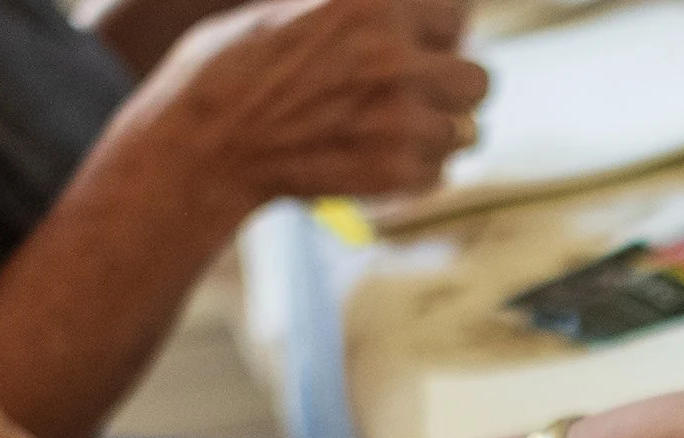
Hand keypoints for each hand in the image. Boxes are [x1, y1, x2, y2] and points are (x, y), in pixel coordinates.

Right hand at [102, 0, 486, 218]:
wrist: (203, 142)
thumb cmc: (238, 66)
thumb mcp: (292, 8)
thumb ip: (362, 12)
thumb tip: (417, 16)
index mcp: (372, 4)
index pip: (460, 12)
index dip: (444, 31)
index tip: (427, 43)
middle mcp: (394, 58)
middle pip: (480, 79)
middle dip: (451, 89)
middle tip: (415, 95)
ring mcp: (399, 120)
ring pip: (466, 132)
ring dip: (436, 135)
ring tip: (385, 132)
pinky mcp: (396, 172)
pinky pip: (440, 174)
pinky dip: (414, 173)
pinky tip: (371, 160)